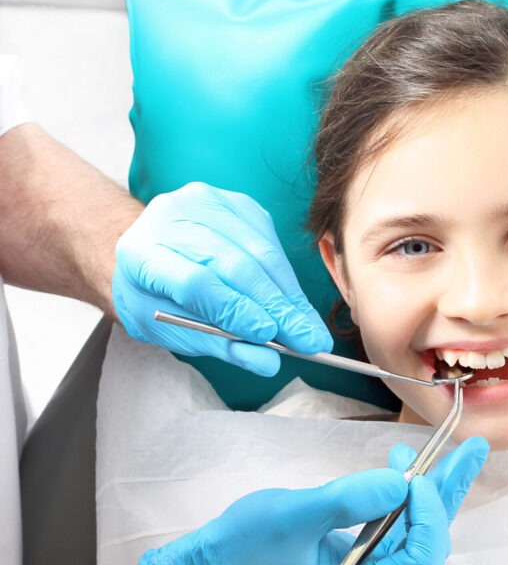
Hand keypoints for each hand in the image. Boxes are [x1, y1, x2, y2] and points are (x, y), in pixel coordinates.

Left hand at [112, 182, 332, 374]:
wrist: (151, 250)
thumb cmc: (158, 297)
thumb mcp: (174, 331)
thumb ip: (220, 345)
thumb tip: (267, 362)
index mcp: (141, 254)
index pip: (195, 282)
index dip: (235, 309)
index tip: (268, 336)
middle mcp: (170, 217)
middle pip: (235, 265)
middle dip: (277, 307)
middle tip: (307, 340)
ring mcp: (206, 202)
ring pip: (261, 251)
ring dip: (289, 295)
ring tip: (309, 328)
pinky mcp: (236, 202)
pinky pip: (271, 241)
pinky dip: (287, 277)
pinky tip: (295, 302)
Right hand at [139, 436, 488, 564]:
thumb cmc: (244, 549)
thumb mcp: (295, 516)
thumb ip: (351, 500)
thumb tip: (403, 482)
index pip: (419, 561)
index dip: (430, 516)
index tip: (417, 476)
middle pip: (427, 545)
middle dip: (446, 494)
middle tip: (472, 449)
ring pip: (416, 536)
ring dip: (429, 492)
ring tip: (443, 450)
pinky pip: (396, 534)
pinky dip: (404, 500)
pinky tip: (405, 469)